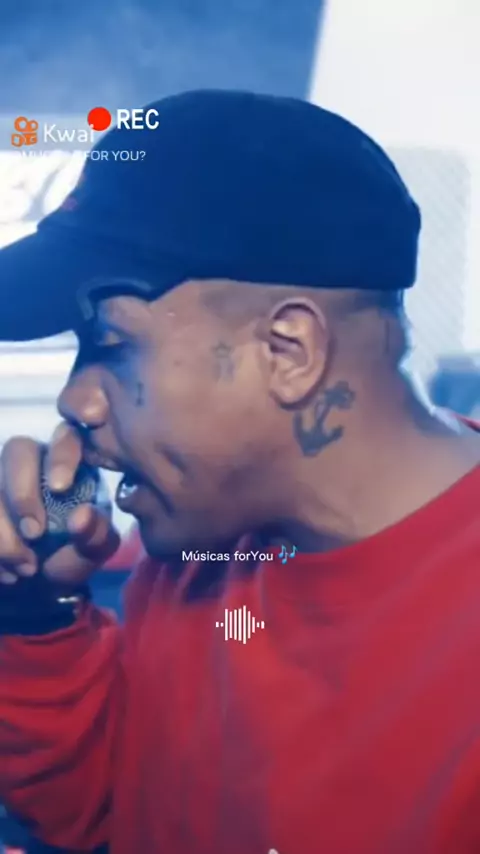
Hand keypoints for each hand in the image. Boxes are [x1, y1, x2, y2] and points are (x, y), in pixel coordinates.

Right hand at [0, 423, 119, 585]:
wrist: (36, 584)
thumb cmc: (69, 554)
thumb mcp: (91, 551)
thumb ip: (95, 534)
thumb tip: (81, 516)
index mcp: (70, 461)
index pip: (67, 437)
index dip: (62, 454)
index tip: (60, 487)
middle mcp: (31, 459)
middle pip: (17, 450)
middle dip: (22, 493)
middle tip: (34, 534)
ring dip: (2, 529)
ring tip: (24, 568)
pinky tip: (6, 573)